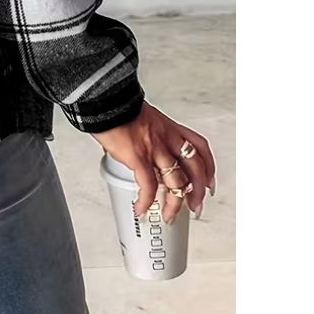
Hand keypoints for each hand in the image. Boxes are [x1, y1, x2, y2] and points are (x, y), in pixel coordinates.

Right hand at [90, 101, 216, 222]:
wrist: (105, 98)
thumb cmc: (118, 105)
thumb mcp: (142, 116)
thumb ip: (148, 132)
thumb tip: (141, 144)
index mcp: (169, 127)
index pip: (199, 147)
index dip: (208, 167)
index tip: (208, 181)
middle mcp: (166, 138)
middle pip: (194, 168)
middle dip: (198, 192)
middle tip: (195, 206)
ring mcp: (155, 148)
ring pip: (175, 181)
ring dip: (174, 203)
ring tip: (168, 215)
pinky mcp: (138, 156)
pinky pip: (148, 185)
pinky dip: (147, 200)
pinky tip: (141, 208)